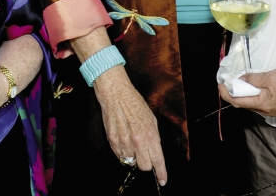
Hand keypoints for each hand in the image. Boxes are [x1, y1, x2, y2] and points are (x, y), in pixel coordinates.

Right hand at [93, 66, 167, 186]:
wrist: (116, 95)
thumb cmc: (135, 104)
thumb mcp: (152, 119)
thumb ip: (154, 137)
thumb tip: (154, 151)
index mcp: (150, 135)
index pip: (158, 161)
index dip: (161, 173)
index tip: (162, 180)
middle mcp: (137, 141)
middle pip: (144, 167)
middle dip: (146, 163)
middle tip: (144, 154)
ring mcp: (124, 142)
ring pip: (130, 162)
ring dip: (132, 156)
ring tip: (131, 141)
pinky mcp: (112, 141)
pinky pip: (119, 155)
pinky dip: (122, 151)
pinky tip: (123, 138)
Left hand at [219, 67, 275, 116]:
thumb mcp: (269, 77)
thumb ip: (253, 80)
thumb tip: (240, 81)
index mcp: (261, 104)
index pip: (237, 102)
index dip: (226, 94)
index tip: (220, 85)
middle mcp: (265, 111)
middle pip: (244, 103)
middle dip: (235, 93)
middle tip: (230, 82)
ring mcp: (272, 111)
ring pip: (253, 103)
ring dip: (245, 94)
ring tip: (242, 83)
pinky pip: (261, 103)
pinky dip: (255, 95)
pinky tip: (256, 87)